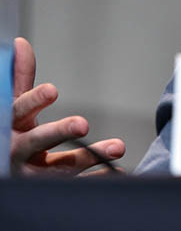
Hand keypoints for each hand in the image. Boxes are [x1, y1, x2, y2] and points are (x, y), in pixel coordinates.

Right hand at [10, 37, 125, 175]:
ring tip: (117, 146)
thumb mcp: (12, 107)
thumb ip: (19, 79)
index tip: (52, 89)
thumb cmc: (11, 133)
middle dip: (59, 131)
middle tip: (83, 124)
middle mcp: (17, 151)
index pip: (18, 111)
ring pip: (59, 167)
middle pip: (37, 141)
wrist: (3, 169)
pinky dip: (94, 178)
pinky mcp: (47, 188)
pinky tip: (114, 170)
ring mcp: (32, 173)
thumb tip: (21, 44)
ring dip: (89, 156)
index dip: (34, 100)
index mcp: (9, 126)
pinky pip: (73, 185)